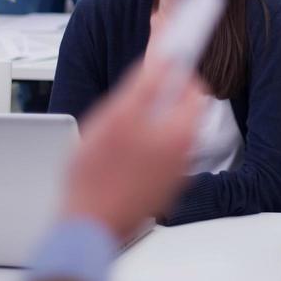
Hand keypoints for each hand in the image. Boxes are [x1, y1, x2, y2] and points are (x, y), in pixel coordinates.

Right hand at [61, 59, 201, 241]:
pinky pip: (157, 156)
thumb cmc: (98, 177)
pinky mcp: (159, 189)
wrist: (87, 226)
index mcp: (182, 132)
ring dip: (147, 123)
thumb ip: (147, 82)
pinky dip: (142, 147)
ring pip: (166, 132)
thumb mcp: (118, 114)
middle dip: (157, 98)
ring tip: (116, 130)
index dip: (176, 68)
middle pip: (180, 109)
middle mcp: (186, 153)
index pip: (193, 86)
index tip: (165, 54)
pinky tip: (115, 154)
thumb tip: (166, 59)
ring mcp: (174, 174)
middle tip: (129, 99)